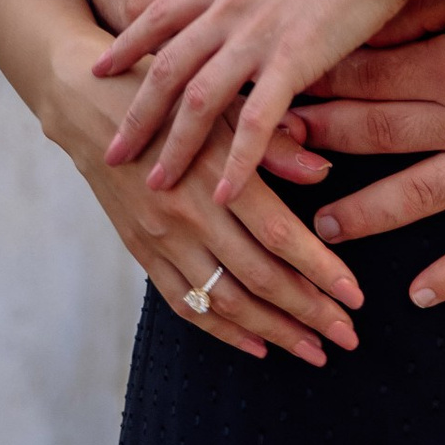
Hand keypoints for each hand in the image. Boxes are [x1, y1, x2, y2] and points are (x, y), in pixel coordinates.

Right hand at [42, 45, 363, 368]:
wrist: (89, 103)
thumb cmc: (171, 94)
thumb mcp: (224, 103)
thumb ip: (272, 143)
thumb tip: (323, 173)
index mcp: (217, 172)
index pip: (281, 235)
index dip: (321, 271)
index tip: (356, 298)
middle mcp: (189, 213)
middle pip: (260, 278)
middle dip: (309, 313)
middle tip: (348, 337)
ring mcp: (162, 239)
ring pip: (226, 302)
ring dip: (274, 332)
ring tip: (313, 350)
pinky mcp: (141, 252)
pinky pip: (186, 304)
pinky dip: (223, 332)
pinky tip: (257, 346)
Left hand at [95, 0, 423, 207]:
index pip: (160, 13)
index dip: (127, 43)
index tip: (98, 69)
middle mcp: (231, 7)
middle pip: (168, 67)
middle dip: (136, 113)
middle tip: (110, 152)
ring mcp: (259, 34)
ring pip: (201, 98)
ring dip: (175, 146)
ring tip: (156, 185)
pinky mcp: (294, 58)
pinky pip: (257, 120)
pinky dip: (237, 160)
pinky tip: (224, 193)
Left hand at [296, 6, 444, 306]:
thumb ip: (429, 3)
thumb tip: (364, 0)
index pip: (366, 75)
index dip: (314, 83)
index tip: (269, 92)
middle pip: (377, 133)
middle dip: (320, 143)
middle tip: (268, 159)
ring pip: (416, 196)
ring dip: (364, 214)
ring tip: (323, 228)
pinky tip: (420, 296)